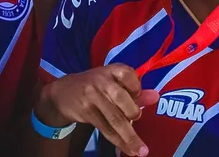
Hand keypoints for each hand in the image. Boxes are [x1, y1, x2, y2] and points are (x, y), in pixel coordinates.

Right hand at [36, 64, 158, 156]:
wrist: (62, 93)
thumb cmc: (94, 86)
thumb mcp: (112, 83)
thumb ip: (134, 90)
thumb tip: (156, 96)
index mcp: (111, 70)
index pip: (129, 75)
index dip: (136, 88)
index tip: (136, 95)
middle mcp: (102, 81)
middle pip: (123, 100)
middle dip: (133, 115)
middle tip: (136, 119)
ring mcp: (92, 96)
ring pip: (115, 119)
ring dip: (130, 138)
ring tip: (141, 151)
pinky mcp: (86, 111)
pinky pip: (106, 129)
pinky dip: (118, 141)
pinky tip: (127, 149)